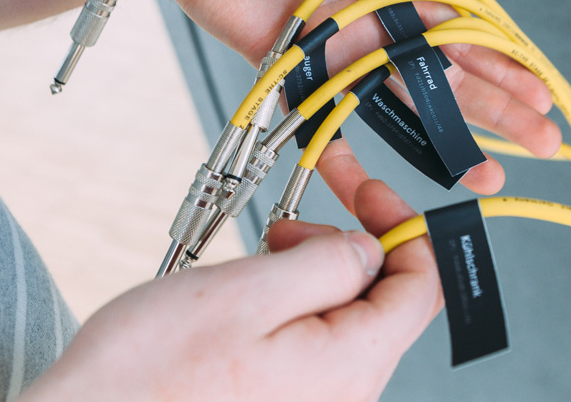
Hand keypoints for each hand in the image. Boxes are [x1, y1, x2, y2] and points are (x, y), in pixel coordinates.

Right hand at [17, 180, 439, 400]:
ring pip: (345, 315)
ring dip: (313, 271)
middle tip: (288, 227)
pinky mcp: (287, 400)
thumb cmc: (149, 373)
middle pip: (383, 298)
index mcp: (351, 364)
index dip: (403, 225)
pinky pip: (314, 339)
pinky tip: (252, 294)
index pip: (421, 285)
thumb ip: (331, 263)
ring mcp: (316, 400)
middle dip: (347, 244)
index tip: (368, 190)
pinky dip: (293, 302)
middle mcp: (346, 392)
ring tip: (259, 260)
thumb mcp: (249, 291)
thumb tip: (373, 246)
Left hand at [130, 0, 560, 204]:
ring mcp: (344, 53)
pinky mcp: (304, 75)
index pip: (465, 27)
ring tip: (493, 170)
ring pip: (411, 101)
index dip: (505, 59)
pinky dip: (362, 151)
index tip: (542, 89)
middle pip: (450, 73)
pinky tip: (398, 177)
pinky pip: (341, 118)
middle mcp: (378, 22)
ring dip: (455, 136)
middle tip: (545, 141)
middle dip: (500, 107)